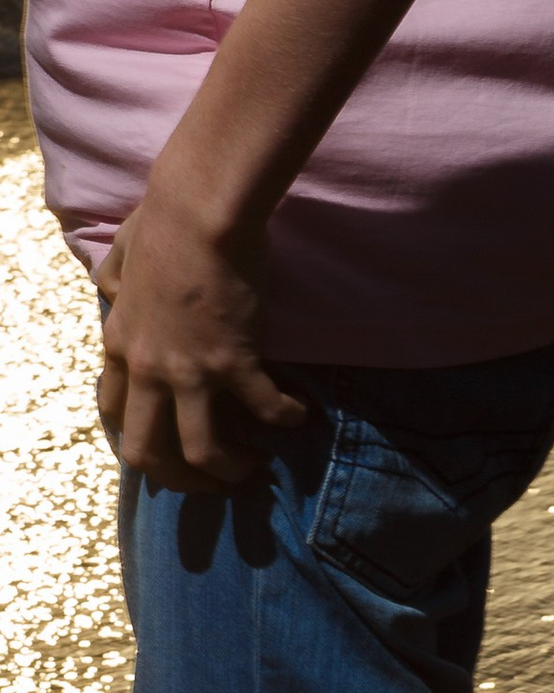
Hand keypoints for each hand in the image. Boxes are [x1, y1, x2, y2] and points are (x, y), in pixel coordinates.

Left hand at [97, 190, 304, 492]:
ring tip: (252, 465)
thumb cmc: (161, 223)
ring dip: (227, 469)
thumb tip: (114, 287)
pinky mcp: (233, 361)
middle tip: (209, 479)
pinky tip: (300, 413)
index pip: (114, 413)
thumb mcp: (121, 257)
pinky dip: (286, 418)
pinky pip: (264, 408)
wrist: (197, 214)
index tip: (168, 446)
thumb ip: (114, 280)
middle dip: (178, 478)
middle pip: (145, 452)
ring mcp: (188, 370)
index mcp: (119, 345)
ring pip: (199, 450)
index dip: (139, 440)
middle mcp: (147, 369)